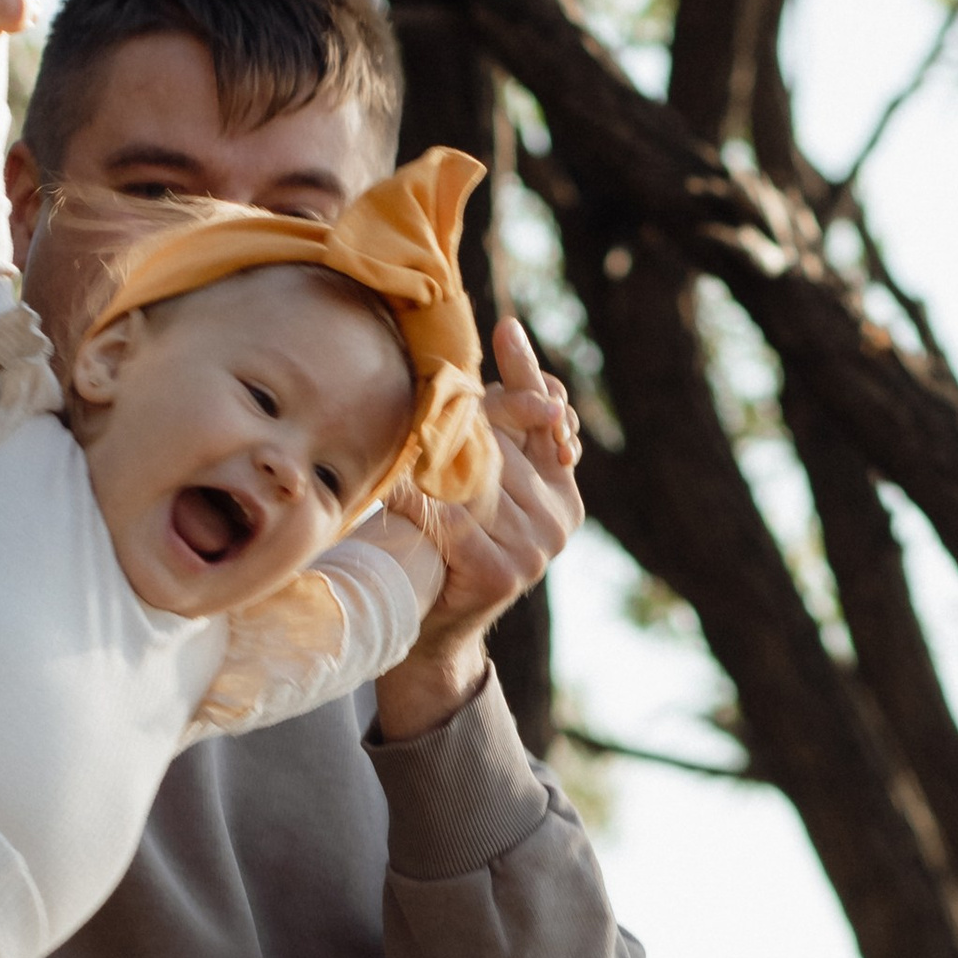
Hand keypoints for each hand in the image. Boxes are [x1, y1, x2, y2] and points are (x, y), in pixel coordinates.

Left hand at [371, 320, 582, 741]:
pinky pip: (454, 519)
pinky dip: (418, 504)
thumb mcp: (477, 481)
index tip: (505, 329)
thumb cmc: (446, 543)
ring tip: (404, 457)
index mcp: (562, 491)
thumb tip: (501, 344)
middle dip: (464, 423)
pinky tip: (395, 492)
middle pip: (504, 441)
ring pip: (477, 476)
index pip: (546, 417)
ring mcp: (536, 548)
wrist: (433, 628)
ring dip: (434, 461)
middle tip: (427, 410)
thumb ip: (498, 430)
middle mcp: (559, 518)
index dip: (525, 374)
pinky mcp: (504, 573)